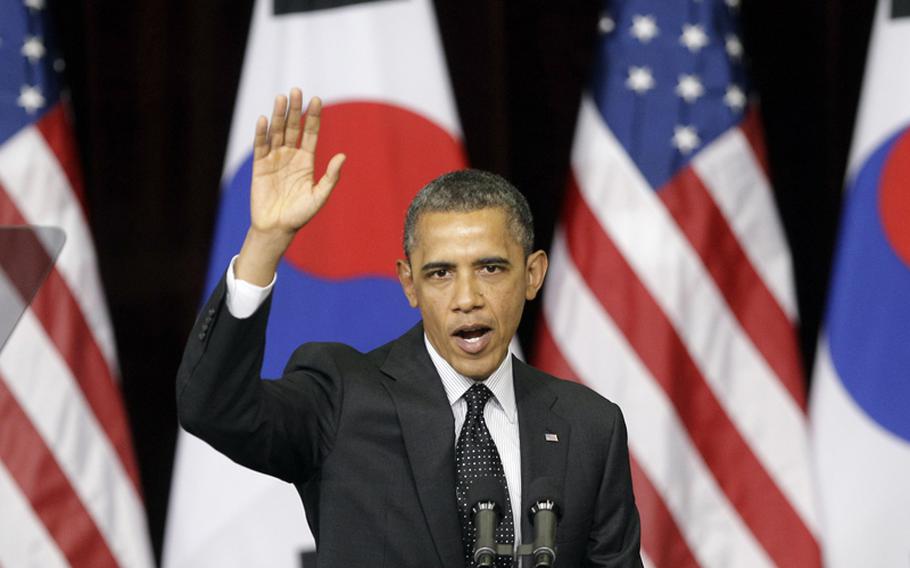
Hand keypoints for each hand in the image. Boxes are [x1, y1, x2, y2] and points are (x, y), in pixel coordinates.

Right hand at [236, 88, 345, 284]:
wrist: (277, 228)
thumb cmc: (300, 215)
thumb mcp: (319, 196)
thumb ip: (330, 177)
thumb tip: (342, 156)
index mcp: (306, 161)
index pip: (310, 133)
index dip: (313, 117)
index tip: (317, 100)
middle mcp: (290, 156)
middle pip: (293, 128)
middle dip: (295, 109)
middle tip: (297, 90)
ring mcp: (274, 159)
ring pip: (277, 132)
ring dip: (279, 115)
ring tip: (282, 98)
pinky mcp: (260, 166)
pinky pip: (261, 146)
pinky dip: (262, 133)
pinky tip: (265, 119)